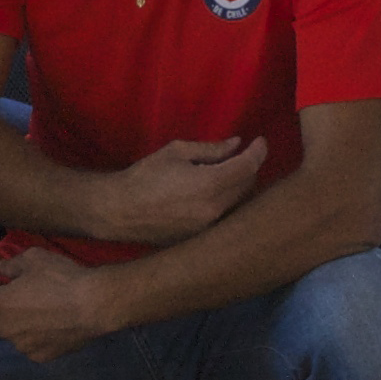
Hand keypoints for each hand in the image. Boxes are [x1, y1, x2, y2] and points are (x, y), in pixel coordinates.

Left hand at [0, 244, 127, 362]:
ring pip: (14, 336)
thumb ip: (13, 266)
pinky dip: (40, 337)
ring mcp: (23, 347)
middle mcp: (5, 330)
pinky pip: (35, 345)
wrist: (96, 305)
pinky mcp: (43, 358)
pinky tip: (57, 326)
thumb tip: (0, 272)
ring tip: (45, 312)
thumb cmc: (63, 277)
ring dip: (19, 327)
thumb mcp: (35, 259)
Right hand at [86, 133, 268, 245]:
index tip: (260, 141)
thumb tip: (236, 144)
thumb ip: (211, 149)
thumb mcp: (177, 153)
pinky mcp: (203, 238)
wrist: (120, 211)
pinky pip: (227, 217)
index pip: (248, 167)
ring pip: (240, 204)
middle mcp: (216, 210)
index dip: (258, 151)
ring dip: (240, 186)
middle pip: (249, 186)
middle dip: (248, 167)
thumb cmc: (145, 176)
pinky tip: (215, 194)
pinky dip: (228, 202)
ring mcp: (210, 228)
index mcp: (210, 185)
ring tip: (226, 174)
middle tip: (239, 155)